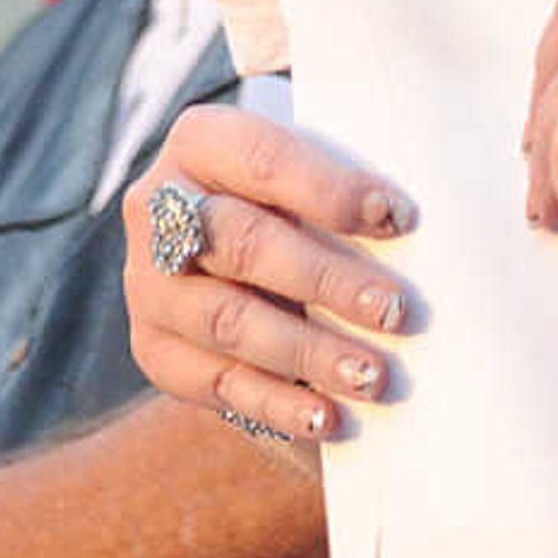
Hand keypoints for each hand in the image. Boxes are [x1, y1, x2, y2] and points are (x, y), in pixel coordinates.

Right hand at [123, 103, 422, 446]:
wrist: (235, 264)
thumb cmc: (294, 206)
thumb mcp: (305, 176)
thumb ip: (343, 189)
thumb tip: (410, 224)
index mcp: (199, 142)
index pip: (262, 159)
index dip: (329, 189)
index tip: (398, 217)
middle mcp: (155, 207)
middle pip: (243, 243)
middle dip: (326, 279)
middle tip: (396, 310)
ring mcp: (148, 283)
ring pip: (229, 320)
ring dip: (309, 351)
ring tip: (373, 375)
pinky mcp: (154, 348)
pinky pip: (217, 383)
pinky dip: (277, 403)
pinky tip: (329, 416)